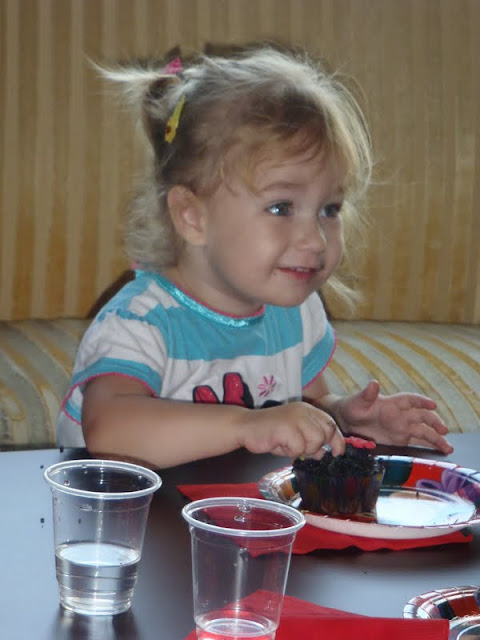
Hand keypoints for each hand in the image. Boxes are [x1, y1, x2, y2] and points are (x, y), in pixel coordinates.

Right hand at [238, 402, 345, 458]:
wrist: (244, 426)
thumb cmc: (270, 433)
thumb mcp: (294, 435)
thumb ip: (311, 441)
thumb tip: (325, 452)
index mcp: (307, 409)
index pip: (331, 423)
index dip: (337, 440)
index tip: (338, 453)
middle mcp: (303, 411)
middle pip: (325, 434)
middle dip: (315, 447)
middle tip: (297, 447)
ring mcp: (295, 418)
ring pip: (314, 442)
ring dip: (302, 450)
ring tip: (286, 445)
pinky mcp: (286, 427)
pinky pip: (298, 448)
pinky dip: (289, 451)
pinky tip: (278, 444)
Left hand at [336, 380, 452, 453]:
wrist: (346, 421)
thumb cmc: (352, 407)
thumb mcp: (357, 401)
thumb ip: (366, 394)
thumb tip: (373, 383)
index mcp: (392, 403)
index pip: (410, 400)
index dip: (422, 401)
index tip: (432, 405)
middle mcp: (400, 415)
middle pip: (422, 417)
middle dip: (434, 422)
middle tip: (443, 430)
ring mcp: (401, 428)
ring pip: (423, 432)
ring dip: (436, 438)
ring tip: (448, 447)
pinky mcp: (399, 439)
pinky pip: (417, 442)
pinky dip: (428, 446)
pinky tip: (440, 451)